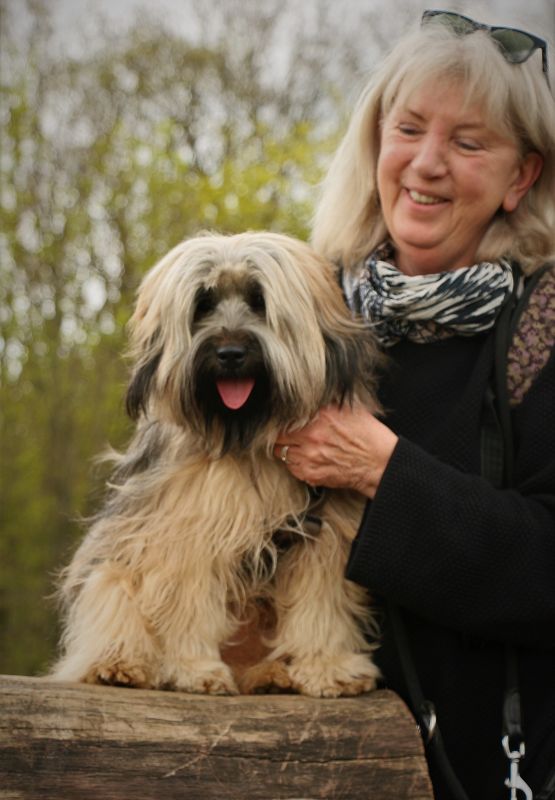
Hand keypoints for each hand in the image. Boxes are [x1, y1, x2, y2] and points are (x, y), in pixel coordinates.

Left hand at [274, 404, 397, 498]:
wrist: (378, 463)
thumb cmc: (367, 434)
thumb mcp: (348, 408)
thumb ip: (324, 403)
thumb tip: (307, 396)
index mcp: (320, 416)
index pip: (284, 415)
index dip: (282, 417)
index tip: (283, 418)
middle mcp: (311, 436)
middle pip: (278, 434)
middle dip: (281, 433)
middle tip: (288, 433)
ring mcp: (308, 457)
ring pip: (280, 452)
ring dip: (286, 448)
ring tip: (297, 445)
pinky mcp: (310, 474)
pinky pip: (290, 467)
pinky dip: (294, 463)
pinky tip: (305, 458)